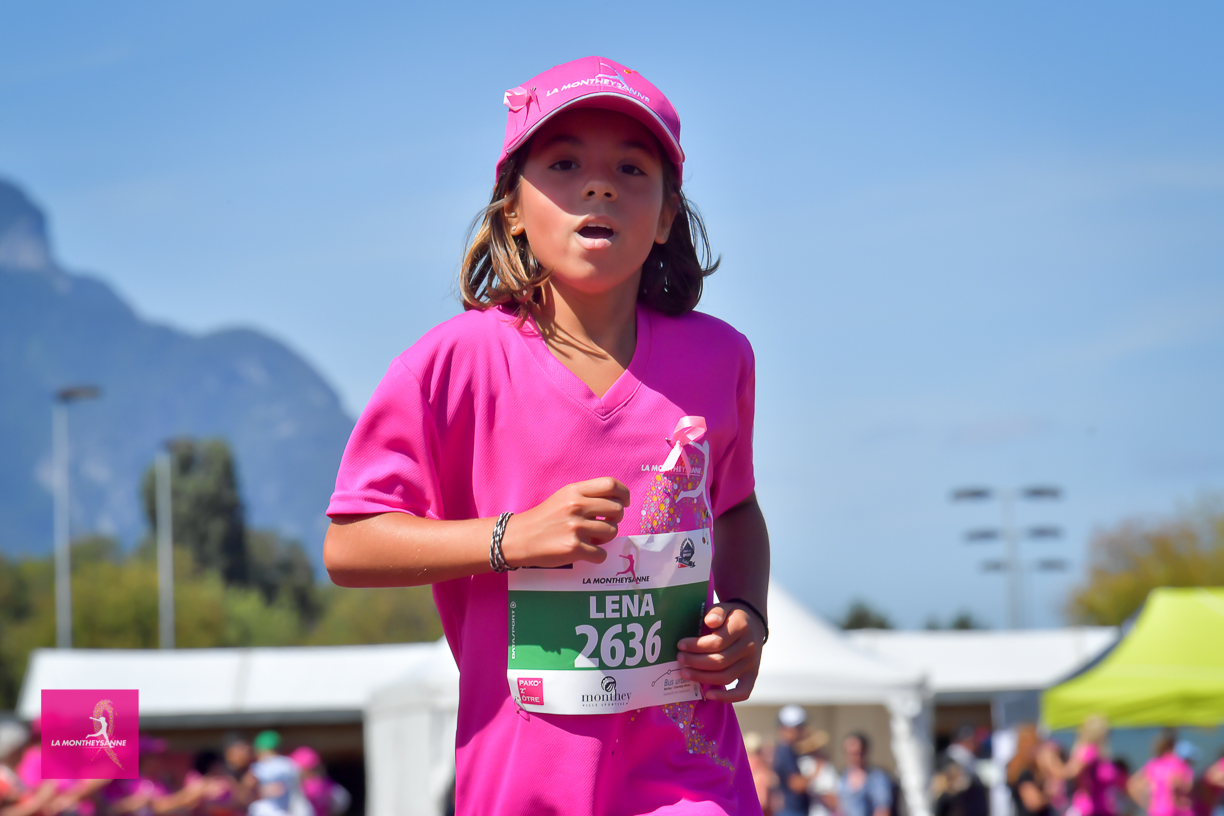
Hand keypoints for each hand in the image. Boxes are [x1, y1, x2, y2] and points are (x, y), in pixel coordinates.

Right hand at [500, 477, 628, 568]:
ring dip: (605, 538)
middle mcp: (576, 506)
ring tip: (591, 539)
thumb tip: (616, 503)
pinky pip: (602, 554)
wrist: (518, 538)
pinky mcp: (574, 548)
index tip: (624, 503)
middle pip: (616, 510)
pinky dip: (597, 556)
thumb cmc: (543, 518)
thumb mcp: (562, 497)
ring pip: (612, 532)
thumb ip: (586, 496)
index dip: (623, 494)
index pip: (611, 484)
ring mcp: (575, 527)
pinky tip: (585, 553)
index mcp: (574, 491)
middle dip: (615, 519)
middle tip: (604, 524)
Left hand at [675, 602, 764, 701]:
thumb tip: (710, 621)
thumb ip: (716, 612)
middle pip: (719, 661)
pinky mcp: (752, 675)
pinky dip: (727, 697)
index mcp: (741, 628)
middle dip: (695, 662)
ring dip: (702, 677)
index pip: (717, 642)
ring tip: (685, 673)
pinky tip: (709, 694)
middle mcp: (749, 647)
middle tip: (679, 659)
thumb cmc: (731, 617)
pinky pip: (743, 692)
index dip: (696, 646)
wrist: (753, 624)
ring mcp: (751, 663)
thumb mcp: (724, 608)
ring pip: (726, 677)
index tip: (680, 645)